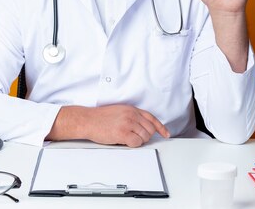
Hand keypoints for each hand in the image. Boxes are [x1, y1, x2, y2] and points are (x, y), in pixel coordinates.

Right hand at [48, 104, 169, 146]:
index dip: (160, 127)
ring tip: (128, 139)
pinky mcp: (123, 133)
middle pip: (150, 129)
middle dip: (146, 136)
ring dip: (138, 141)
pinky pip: (136, 142)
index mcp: (132, 109)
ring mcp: (128, 123)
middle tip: (136, 138)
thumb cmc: (100, 118)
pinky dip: (133, 144)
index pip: (151, 118)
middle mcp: (132, 114)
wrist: (88, 120)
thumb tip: (142, 126)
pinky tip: (125, 142)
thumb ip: (132, 116)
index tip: (166, 134)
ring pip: (144, 137)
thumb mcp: (119, 111)